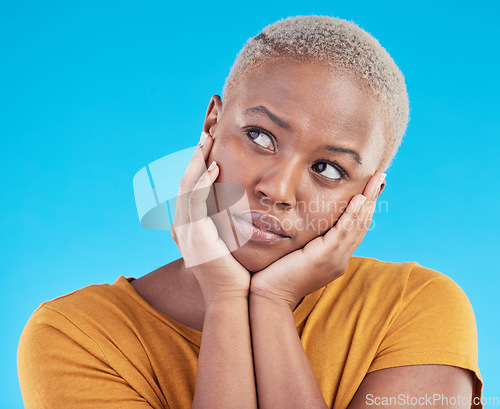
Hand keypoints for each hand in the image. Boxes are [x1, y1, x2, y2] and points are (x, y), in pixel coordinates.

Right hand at [171, 131, 250, 305]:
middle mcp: (182, 226)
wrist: (231, 297)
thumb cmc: (236, 272)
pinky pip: (195, 201)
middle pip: (185, 182)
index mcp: (189, 227)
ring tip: (207, 140)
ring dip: (197, 161)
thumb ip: (229, 222)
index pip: (190, 188)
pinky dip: (203, 181)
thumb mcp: (229, 241)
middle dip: (195, 157)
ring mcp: (186, 230)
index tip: (210, 147)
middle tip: (205, 134)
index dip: (197, 165)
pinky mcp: (195, 234)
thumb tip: (242, 206)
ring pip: (187, 186)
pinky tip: (214, 166)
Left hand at [250, 172, 386, 309]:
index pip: (354, 229)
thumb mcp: (297, 255)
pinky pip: (342, 231)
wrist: (270, 296)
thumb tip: (304, 223)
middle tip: (380, 177)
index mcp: (335, 259)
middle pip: (361, 224)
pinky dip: (352, 214)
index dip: (364, 208)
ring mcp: (335, 260)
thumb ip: (307, 242)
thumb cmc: (276, 275)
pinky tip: (360, 199)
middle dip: (372, 199)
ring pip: (356, 225)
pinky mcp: (324, 258)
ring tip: (376, 179)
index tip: (370, 189)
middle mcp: (340, 260)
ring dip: (368, 201)